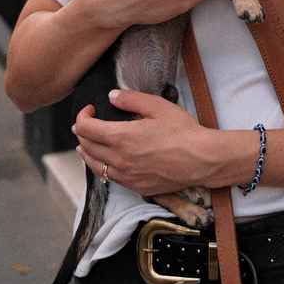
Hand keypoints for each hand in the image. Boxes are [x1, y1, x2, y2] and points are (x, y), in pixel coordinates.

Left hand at [72, 89, 216, 195]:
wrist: (201, 159)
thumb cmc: (182, 131)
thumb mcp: (158, 106)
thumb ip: (131, 99)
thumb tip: (112, 96)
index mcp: (121, 137)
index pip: (86, 129)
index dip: (82, 117)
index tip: (90, 110)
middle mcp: (119, 159)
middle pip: (87, 147)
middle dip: (82, 133)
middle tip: (86, 123)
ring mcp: (126, 176)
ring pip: (94, 166)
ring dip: (87, 152)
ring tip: (86, 144)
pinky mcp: (135, 186)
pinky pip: (109, 178)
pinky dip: (101, 167)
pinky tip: (106, 162)